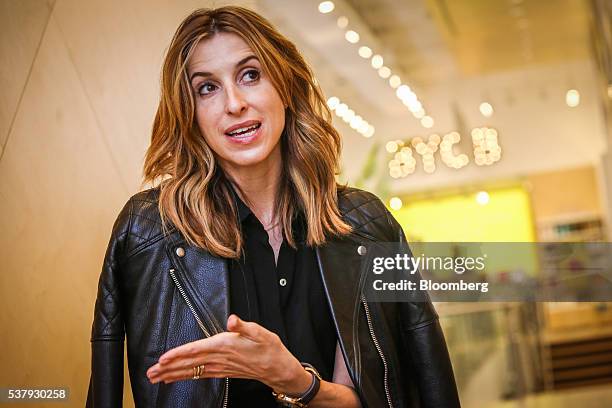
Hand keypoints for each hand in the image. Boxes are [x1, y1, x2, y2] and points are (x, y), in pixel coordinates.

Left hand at [146, 314, 311, 394]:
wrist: (278, 368)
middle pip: (189, 363)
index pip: (196, 350)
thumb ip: (244, 326)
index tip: (163, 358)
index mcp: (225, 345)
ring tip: (156, 377)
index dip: (179, 354)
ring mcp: (219, 366)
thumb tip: (233, 320)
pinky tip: (175, 378)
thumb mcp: (260, 332)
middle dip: (168, 368)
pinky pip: (199, 375)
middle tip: (150, 373)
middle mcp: (219, 358)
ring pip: (191, 371)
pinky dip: (185, 376)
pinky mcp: (222, 371)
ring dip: (172, 374)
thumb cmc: (269, 347)